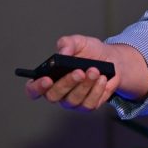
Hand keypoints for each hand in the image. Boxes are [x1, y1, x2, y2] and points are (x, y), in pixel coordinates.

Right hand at [24, 35, 147, 111]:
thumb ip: (67, 43)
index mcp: (50, 77)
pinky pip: (89, 103)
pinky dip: (97, 90)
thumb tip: (62, 53)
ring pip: (73, 100)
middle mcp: (58, 92)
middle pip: (53, 95)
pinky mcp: (88, 105)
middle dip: (67, 83)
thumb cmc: (91, 52)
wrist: (113, 59)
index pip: (34, 89)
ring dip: (85, 85)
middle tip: (79, 71)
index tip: (47, 79)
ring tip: (94, 70)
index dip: (37, 87)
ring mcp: (73, 100)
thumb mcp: (79, 42)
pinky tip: (102, 79)